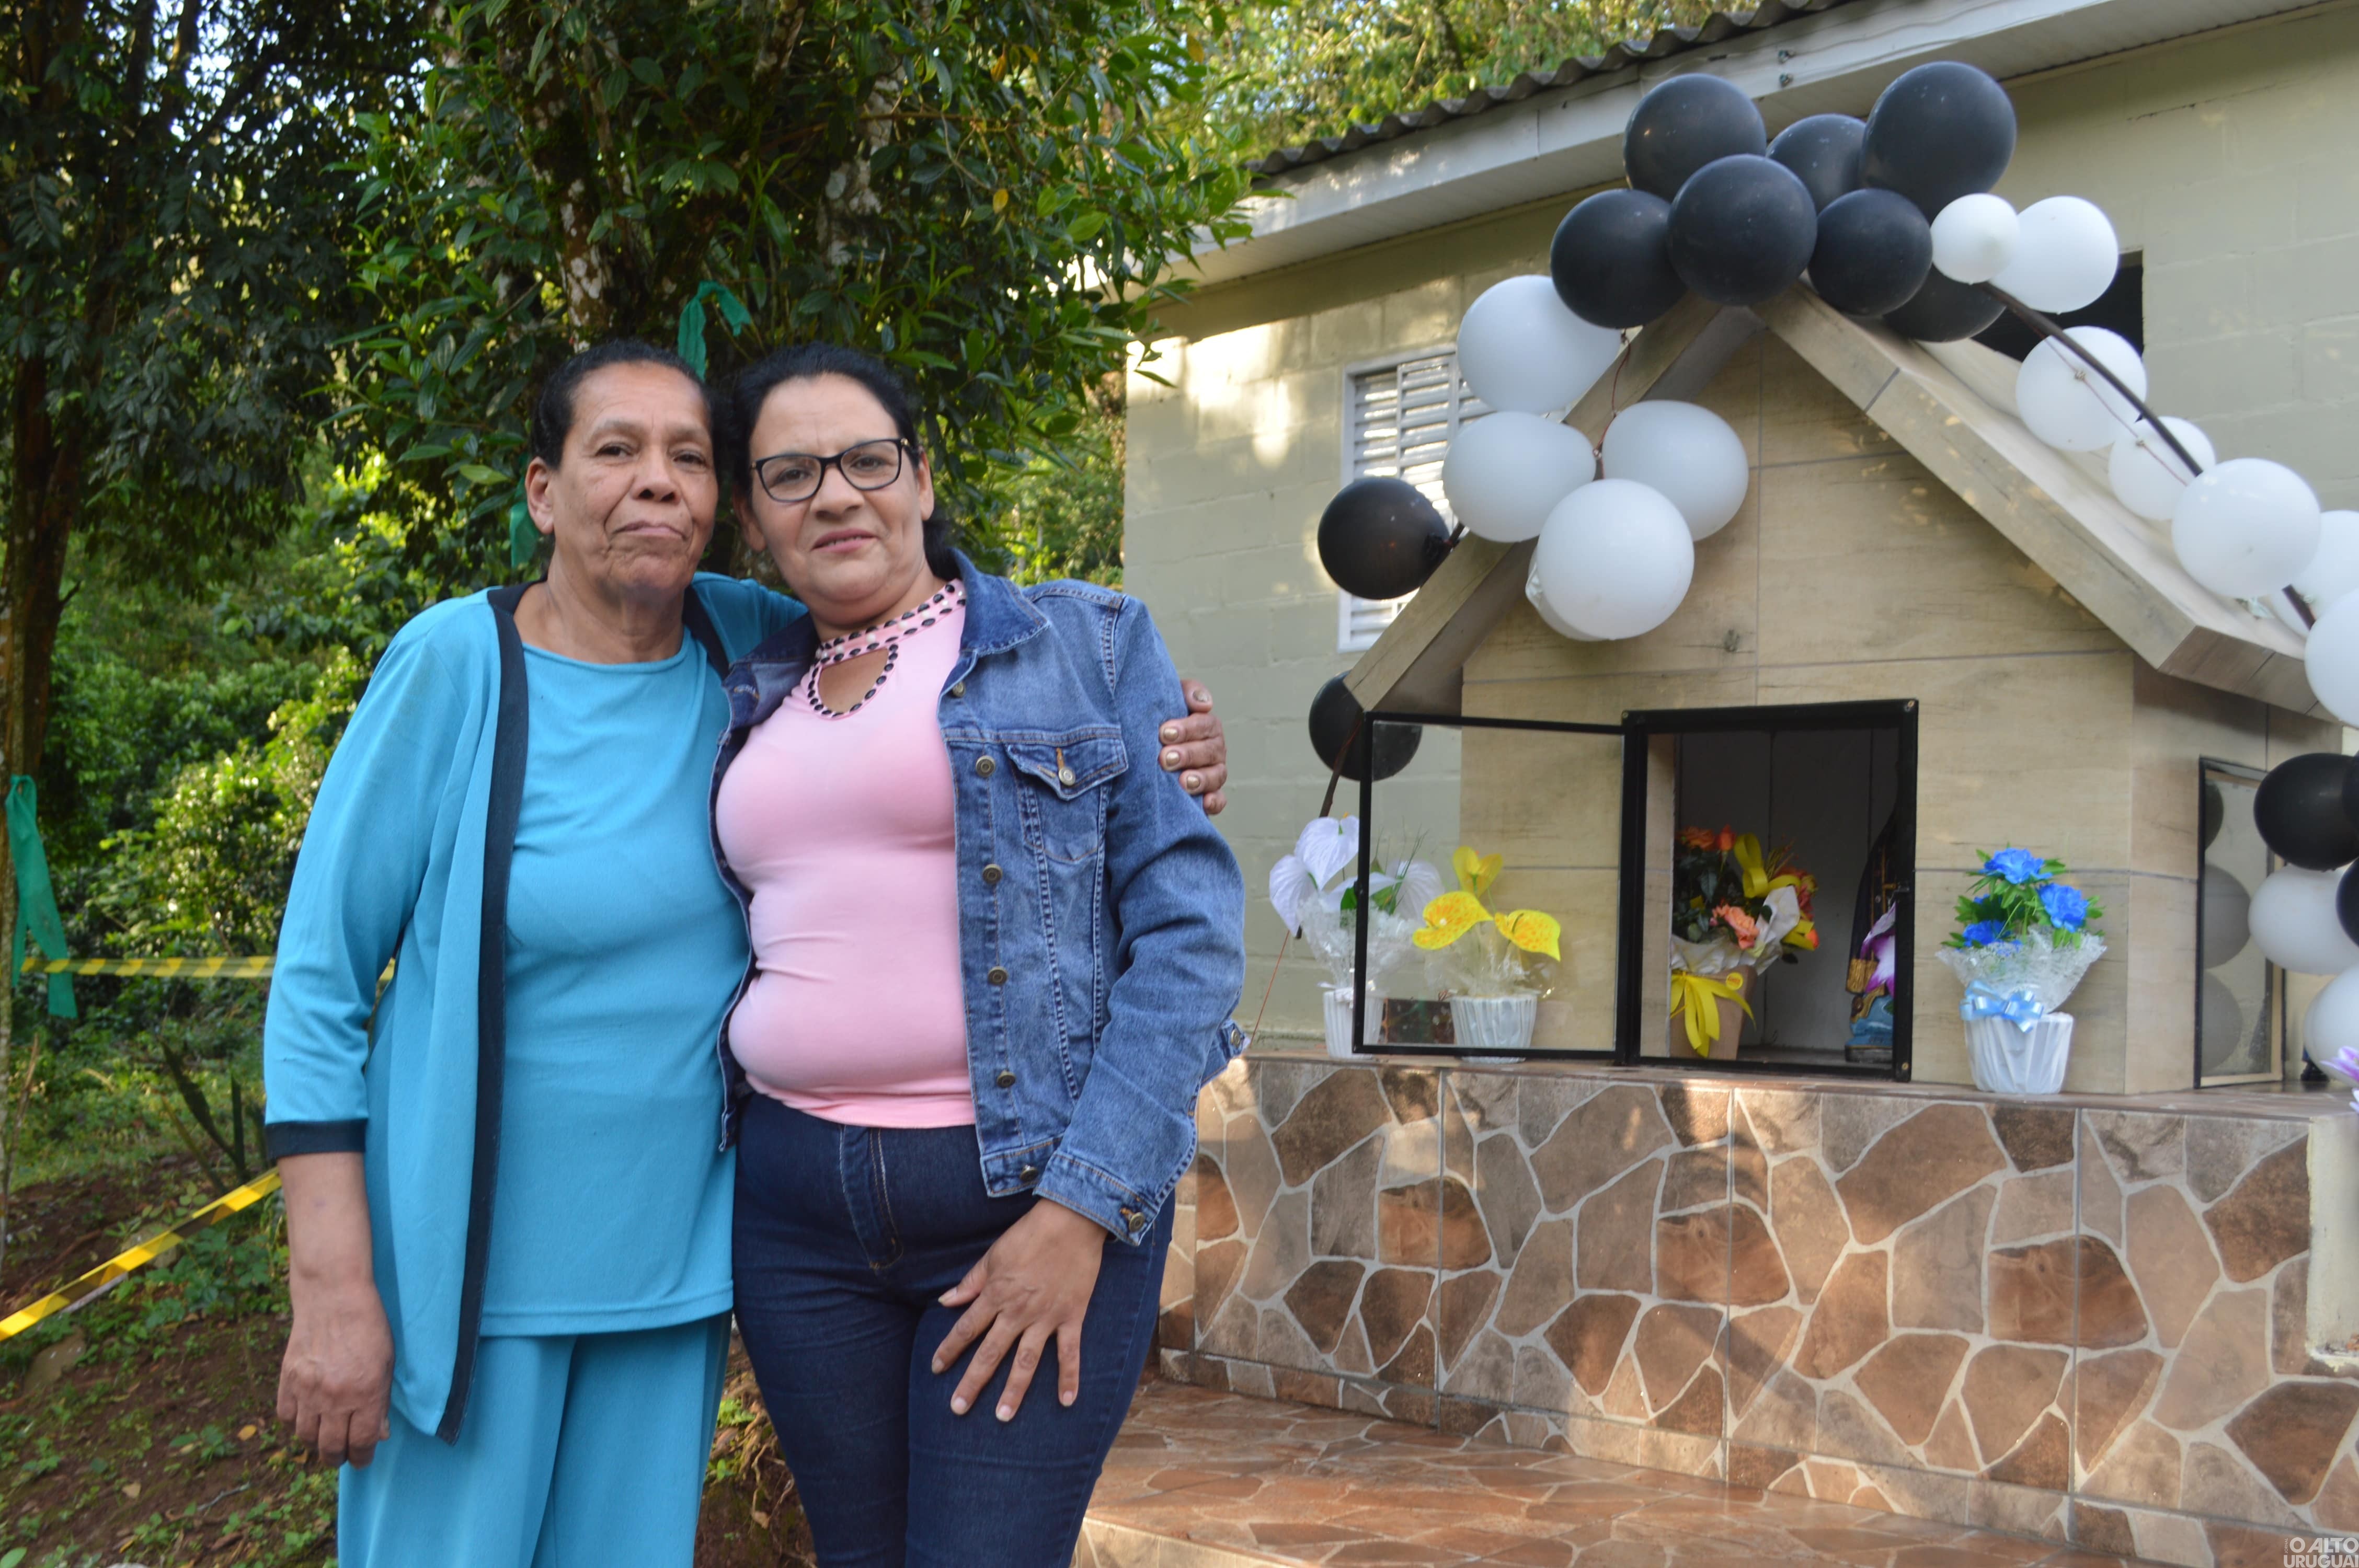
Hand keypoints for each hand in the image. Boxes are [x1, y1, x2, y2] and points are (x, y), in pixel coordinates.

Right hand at [275, 1151, 391, 1466]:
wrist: (334, 1297)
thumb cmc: (370, 1328)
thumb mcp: (386, 1364)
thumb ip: (381, 1402)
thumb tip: (376, 1435)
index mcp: (366, 1394)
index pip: (361, 1443)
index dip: (361, 1458)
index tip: (362, 1460)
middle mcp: (335, 1398)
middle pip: (330, 1448)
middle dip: (337, 1457)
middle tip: (341, 1455)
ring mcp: (308, 1391)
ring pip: (305, 1437)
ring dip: (315, 1443)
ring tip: (324, 1439)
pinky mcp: (287, 1381)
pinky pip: (286, 1417)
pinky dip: (295, 1422)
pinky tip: (306, 1417)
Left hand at [930, 1199, 1105, 1420]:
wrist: (1071, 1220)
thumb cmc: (1029, 1234)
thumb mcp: (993, 1255)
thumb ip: (971, 1282)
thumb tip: (945, 1301)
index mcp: (995, 1295)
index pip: (966, 1329)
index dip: (949, 1350)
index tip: (936, 1369)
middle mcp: (1017, 1311)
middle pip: (990, 1353)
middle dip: (972, 1382)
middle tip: (958, 1409)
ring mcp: (1046, 1317)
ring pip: (1026, 1361)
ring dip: (1014, 1390)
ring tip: (1003, 1416)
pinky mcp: (1072, 1316)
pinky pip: (1070, 1352)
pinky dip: (1069, 1377)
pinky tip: (1067, 1401)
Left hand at [1162, 679, 1227, 814]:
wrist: (1143, 744)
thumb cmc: (1158, 720)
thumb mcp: (1169, 699)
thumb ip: (1187, 692)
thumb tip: (1204, 704)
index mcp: (1206, 726)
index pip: (1205, 724)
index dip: (1188, 729)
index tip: (1164, 733)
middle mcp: (1214, 749)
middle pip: (1211, 751)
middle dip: (1189, 755)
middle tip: (1165, 759)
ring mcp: (1213, 772)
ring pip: (1217, 775)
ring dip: (1201, 779)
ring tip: (1183, 782)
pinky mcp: (1209, 795)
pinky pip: (1219, 800)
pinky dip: (1214, 802)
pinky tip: (1204, 803)